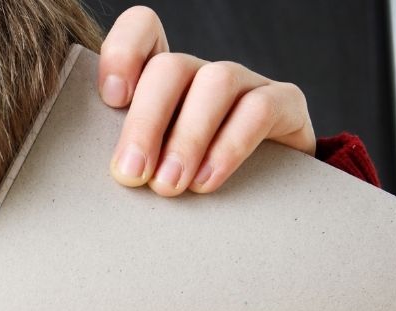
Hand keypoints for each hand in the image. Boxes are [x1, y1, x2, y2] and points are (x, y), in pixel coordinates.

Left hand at [98, 6, 315, 196]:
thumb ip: (127, 155)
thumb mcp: (149, 165)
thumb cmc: (184, 179)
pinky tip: (207, 180)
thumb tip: (113, 172)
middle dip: (146, 122)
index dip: (123, 52)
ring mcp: (243, 82)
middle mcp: (199, 72)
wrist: (259, 195)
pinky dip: (230, 147)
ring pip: (215, 82)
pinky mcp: (284, 102)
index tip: (111, 99)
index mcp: (159, 79)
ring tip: (168, 184)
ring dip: (188, 138)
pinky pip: (260, 109)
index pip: (142, 29)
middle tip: (131, 173)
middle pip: (169, 68)